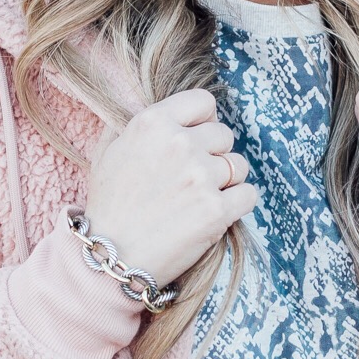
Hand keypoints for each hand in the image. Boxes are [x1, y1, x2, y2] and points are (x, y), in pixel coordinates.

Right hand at [84, 89, 256, 288]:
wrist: (111, 257)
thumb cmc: (109, 206)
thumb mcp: (109, 152)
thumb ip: (137, 125)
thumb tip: (158, 107)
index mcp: (152, 124)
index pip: (203, 102)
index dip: (203, 121)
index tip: (197, 139)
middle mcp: (179, 144)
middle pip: (224, 135)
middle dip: (213, 154)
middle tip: (192, 178)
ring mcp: (200, 177)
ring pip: (239, 165)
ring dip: (226, 181)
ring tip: (199, 199)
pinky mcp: (216, 210)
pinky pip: (248, 194)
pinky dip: (237, 204)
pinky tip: (215, 212)